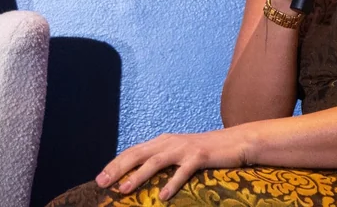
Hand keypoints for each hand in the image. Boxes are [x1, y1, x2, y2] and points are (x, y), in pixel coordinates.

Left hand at [95, 128, 248, 199]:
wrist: (236, 142)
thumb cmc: (206, 151)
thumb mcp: (180, 153)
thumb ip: (162, 159)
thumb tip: (139, 174)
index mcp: (164, 141)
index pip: (134, 150)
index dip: (116, 163)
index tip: (100, 178)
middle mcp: (171, 142)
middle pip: (139, 153)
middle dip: (119, 168)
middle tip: (102, 183)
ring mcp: (185, 148)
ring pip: (156, 161)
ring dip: (138, 175)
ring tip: (124, 189)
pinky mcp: (200, 156)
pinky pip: (183, 171)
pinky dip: (172, 183)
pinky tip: (162, 196)